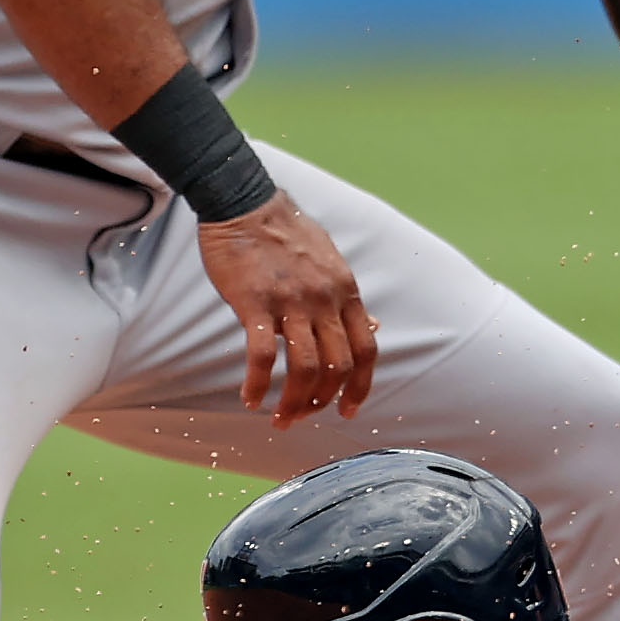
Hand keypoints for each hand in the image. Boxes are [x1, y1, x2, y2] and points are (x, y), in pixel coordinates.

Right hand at [196, 192, 376, 423]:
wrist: (245, 202)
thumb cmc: (285, 234)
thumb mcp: (331, 262)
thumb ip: (349, 298)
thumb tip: (374, 326)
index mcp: (345, 291)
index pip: (366, 350)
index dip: (361, 386)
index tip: (349, 409)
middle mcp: (325, 300)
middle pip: (337, 366)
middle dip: (323, 401)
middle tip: (303, 416)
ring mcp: (291, 302)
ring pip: (304, 368)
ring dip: (293, 402)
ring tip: (279, 418)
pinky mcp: (255, 303)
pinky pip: (261, 355)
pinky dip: (257, 384)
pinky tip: (250, 398)